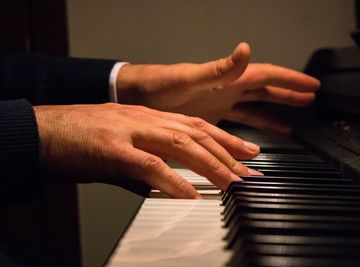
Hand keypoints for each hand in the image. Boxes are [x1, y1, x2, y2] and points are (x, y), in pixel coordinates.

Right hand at [34, 103, 261, 197]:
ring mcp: (130, 130)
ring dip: (209, 165)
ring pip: (179, 144)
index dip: (225, 138)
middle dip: (228, 153)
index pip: (196, 125)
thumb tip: (166, 187)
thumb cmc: (82, 139)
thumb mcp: (122, 147)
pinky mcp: (113, 148)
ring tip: (232, 183)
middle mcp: (144, 119)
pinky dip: (172, 179)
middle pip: (196, 133)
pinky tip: (190, 194)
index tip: (247, 153)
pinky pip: (149, 164)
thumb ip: (146, 166)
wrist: (44, 131)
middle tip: (251, 172)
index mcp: (148, 117)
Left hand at [116, 42, 319, 132]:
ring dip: (277, 109)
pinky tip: (266, 132)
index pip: (267, 76)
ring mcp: (222, 103)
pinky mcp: (213, 117)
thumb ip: (218, 68)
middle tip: (311, 96)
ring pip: (257, 105)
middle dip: (290, 92)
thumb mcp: (189, 77)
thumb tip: (245, 50)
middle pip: (267, 89)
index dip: (291, 79)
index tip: (312, 85)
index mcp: (228, 78)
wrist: (139, 98)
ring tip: (297, 113)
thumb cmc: (159, 85)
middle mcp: (229, 89)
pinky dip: (257, 126)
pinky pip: (242, 121)